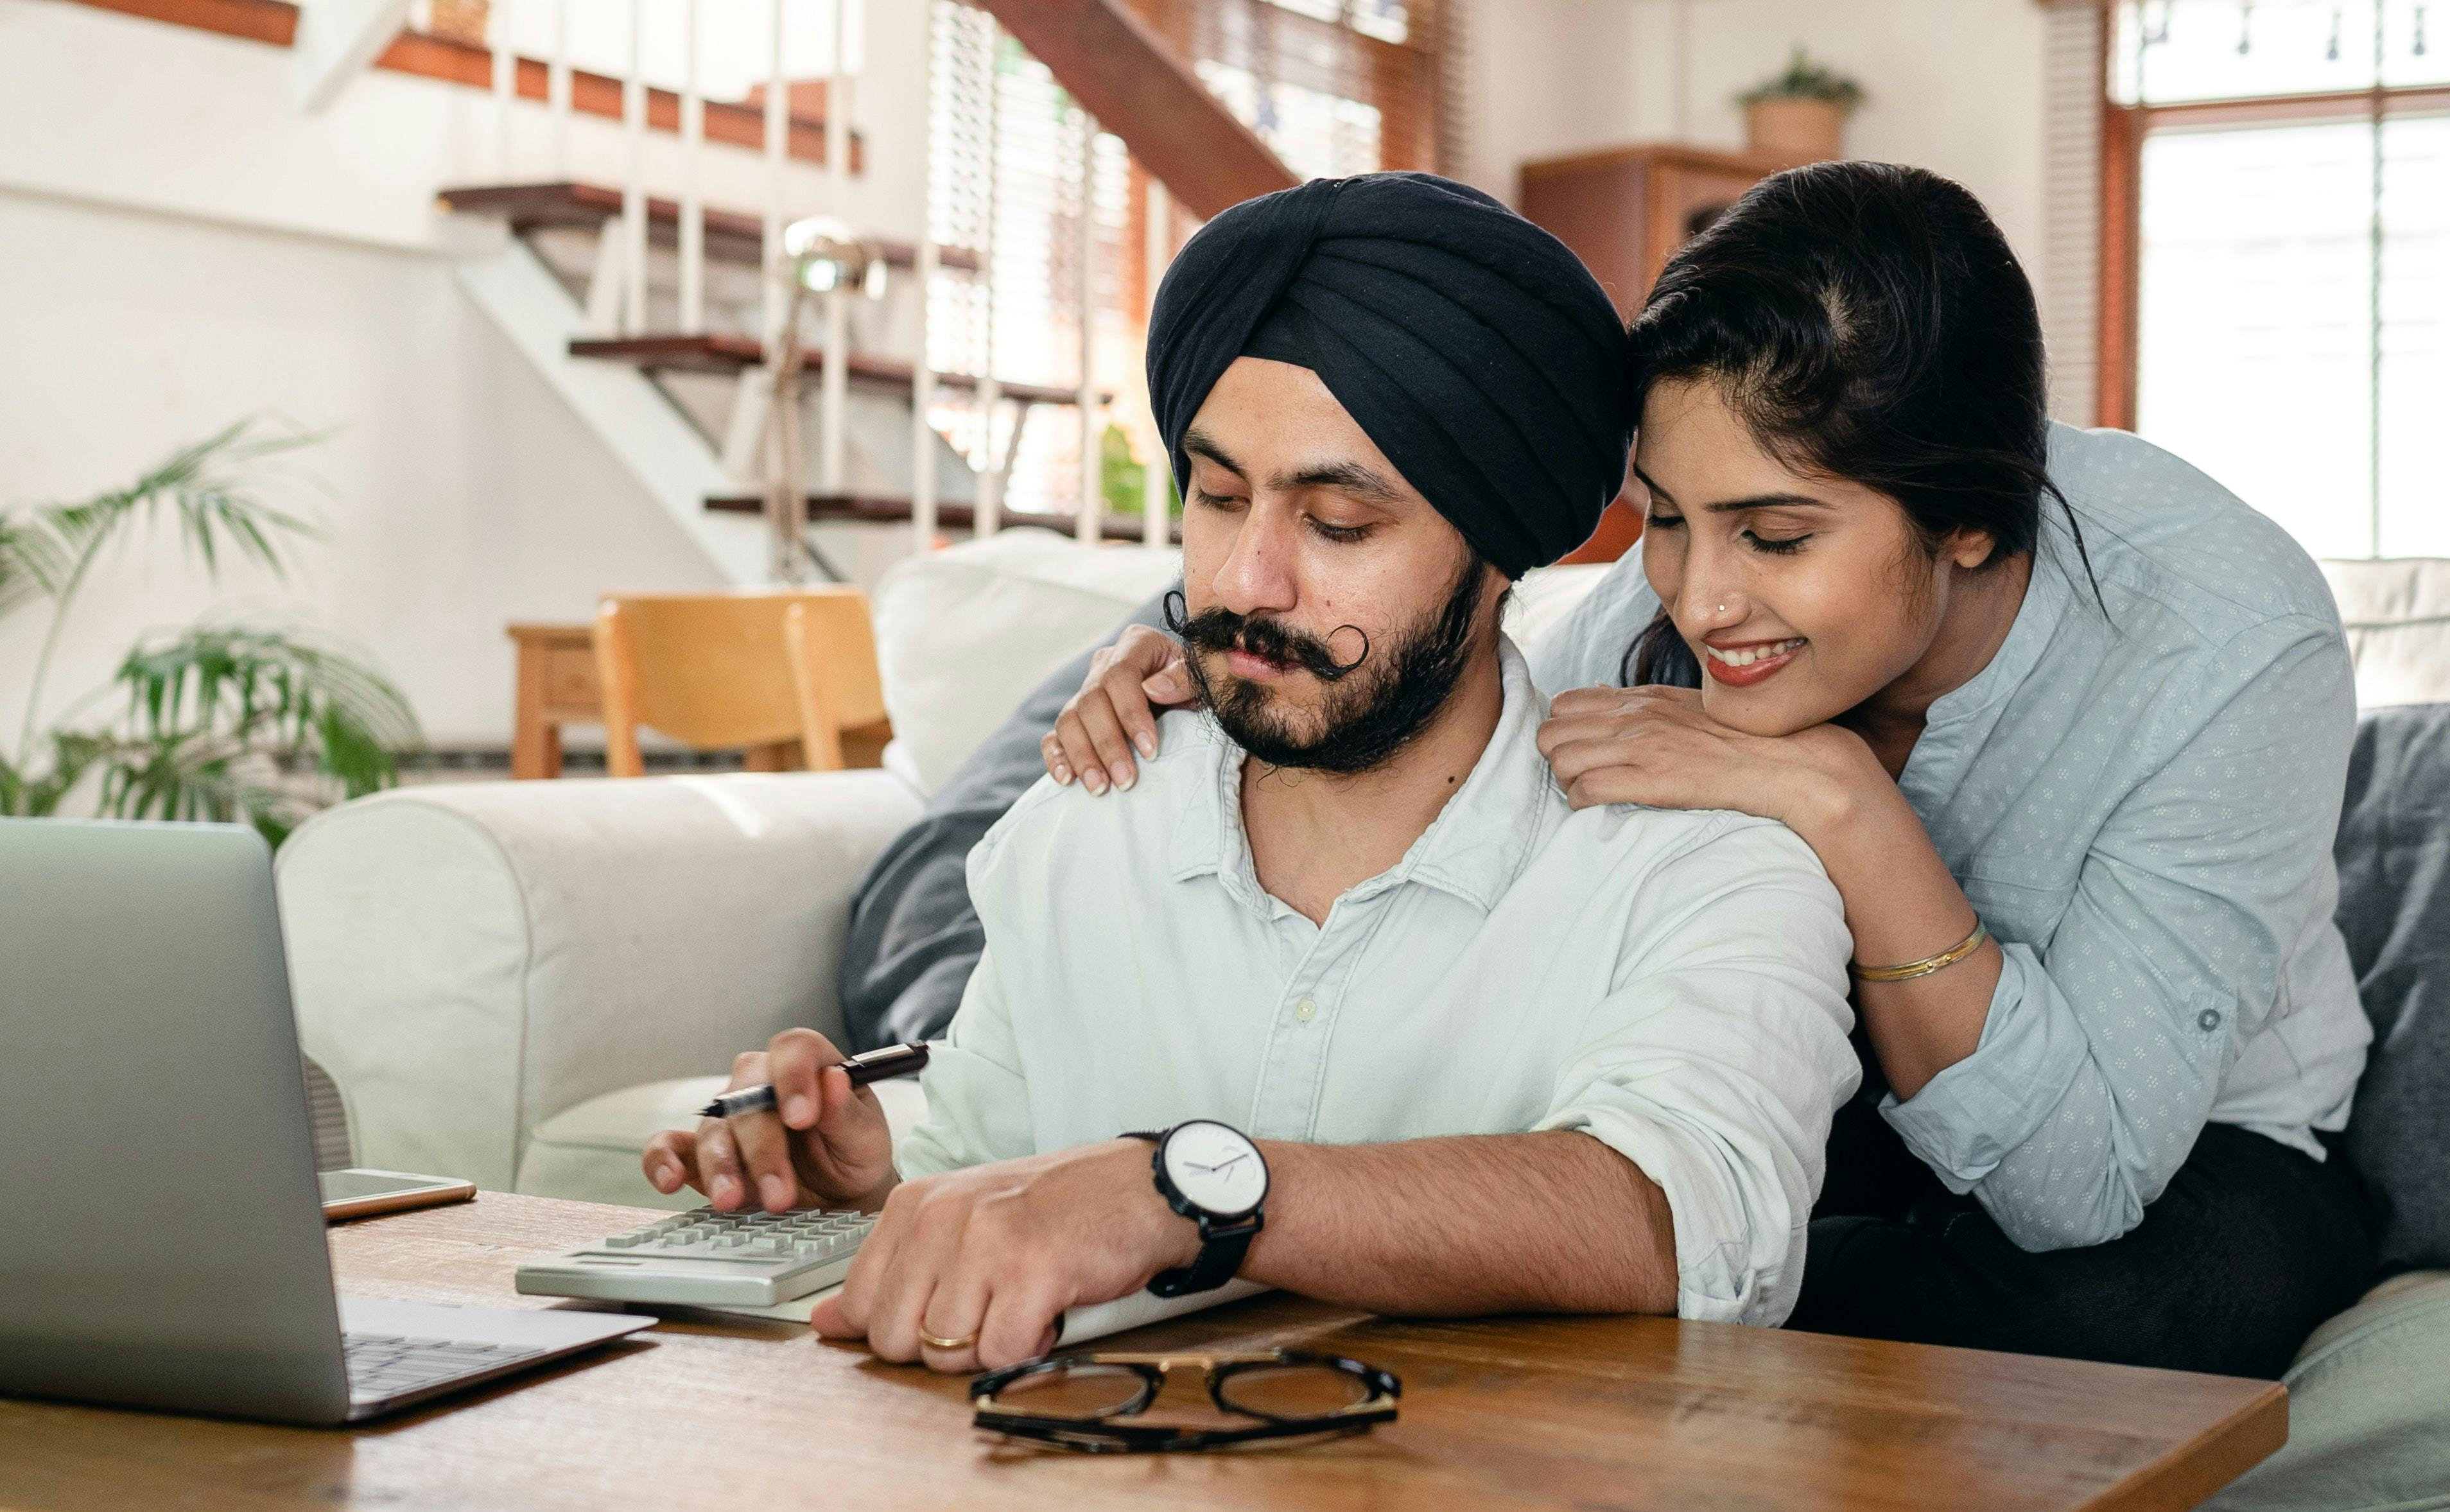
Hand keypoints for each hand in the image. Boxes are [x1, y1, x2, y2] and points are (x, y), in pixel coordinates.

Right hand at [640, 1029, 897, 1213]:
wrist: (838, 1195)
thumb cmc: (852, 1155)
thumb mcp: (865, 1139)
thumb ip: (847, 1112)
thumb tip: (833, 1080)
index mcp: (807, 1065)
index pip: (794, 1049)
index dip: (795, 1078)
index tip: (803, 1117)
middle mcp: (761, 1084)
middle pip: (749, 1098)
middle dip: (763, 1149)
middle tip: (781, 1192)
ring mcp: (728, 1117)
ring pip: (713, 1129)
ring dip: (722, 1167)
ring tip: (733, 1201)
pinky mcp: (700, 1152)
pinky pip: (669, 1146)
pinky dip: (662, 1161)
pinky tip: (669, 1181)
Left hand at [808, 1139, 1198, 1373]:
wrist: (1138, 1187)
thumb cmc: (1052, 1207)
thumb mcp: (959, 1223)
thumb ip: (891, 1271)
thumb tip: (826, 1322)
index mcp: (914, 1204)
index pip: (861, 1303)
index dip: (904, 1325)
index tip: (946, 1306)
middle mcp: (940, 1218)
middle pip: (896, 1338)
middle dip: (942, 1342)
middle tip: (988, 1306)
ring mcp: (984, 1244)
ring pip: (945, 1352)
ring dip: (988, 1344)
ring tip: (1019, 1302)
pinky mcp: (1031, 1274)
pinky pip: (999, 1355)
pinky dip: (1027, 1347)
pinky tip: (1046, 1311)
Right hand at [1042, 624, 1198, 794]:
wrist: (1191, 701)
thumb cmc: (1202, 688)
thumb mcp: (1205, 681)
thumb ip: (1185, 678)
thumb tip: (1153, 689)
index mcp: (1137, 644)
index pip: (1120, 675)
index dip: (1131, 714)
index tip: (1150, 751)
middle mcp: (1105, 664)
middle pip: (1091, 700)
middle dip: (1108, 744)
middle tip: (1126, 781)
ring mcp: (1087, 691)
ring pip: (1069, 719)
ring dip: (1082, 756)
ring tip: (1100, 788)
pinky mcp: (1076, 719)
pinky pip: (1056, 735)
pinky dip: (1057, 757)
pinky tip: (1067, 779)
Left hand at [1536, 684, 1879, 832]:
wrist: (1793, 765)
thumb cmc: (1744, 743)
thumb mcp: (1692, 711)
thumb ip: (1647, 706)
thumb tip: (1602, 701)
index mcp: (1644, 699)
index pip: (1564, 705)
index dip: (1563, 732)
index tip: (1580, 753)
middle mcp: (1636, 718)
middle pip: (1551, 734)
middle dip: (1557, 760)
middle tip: (1580, 779)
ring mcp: (1644, 748)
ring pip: (1561, 761)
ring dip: (1566, 784)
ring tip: (1591, 796)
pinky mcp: (1653, 780)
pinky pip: (1587, 790)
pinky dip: (1583, 804)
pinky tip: (1600, 811)